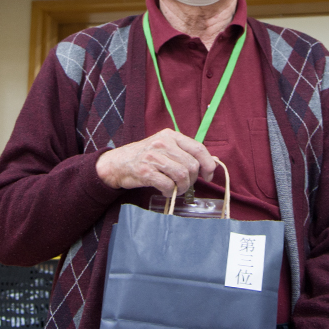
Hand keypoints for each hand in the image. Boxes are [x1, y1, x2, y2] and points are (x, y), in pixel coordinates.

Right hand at [95, 129, 216, 196]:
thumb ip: (183, 152)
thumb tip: (210, 163)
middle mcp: (163, 143)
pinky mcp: (145, 171)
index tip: (208, 175)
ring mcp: (153, 157)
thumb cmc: (145, 157)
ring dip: (182, 188)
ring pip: (182, 176)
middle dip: (192, 180)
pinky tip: (166, 191)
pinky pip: (168, 185)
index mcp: (170, 135)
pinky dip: (171, 192)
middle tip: (185, 185)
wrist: (117, 163)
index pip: (198, 148)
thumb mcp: (164, 147)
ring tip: (176, 189)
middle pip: (192, 165)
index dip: (208, 164)